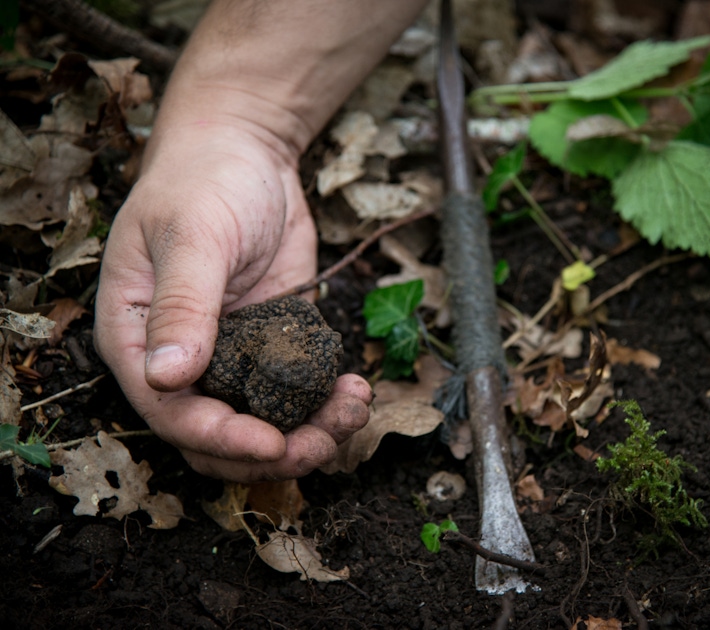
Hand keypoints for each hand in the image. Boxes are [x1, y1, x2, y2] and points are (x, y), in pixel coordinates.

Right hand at [94, 116, 370, 481]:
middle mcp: (182, 359)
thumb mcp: (191, 236)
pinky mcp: (274, 346)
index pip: (170, 415)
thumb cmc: (202, 182)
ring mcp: (231, 356)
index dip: (221, 439)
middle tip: (325, 442)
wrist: (246, 152)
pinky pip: (298, 392)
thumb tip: (168, 379)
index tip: (273, 443)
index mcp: (138, 340)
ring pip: (263, 423)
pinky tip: (355, 389)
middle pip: (218, 437)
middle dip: (272, 451)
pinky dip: (327, 402)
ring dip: (309, 432)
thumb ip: (182, 306)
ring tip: (353, 411)